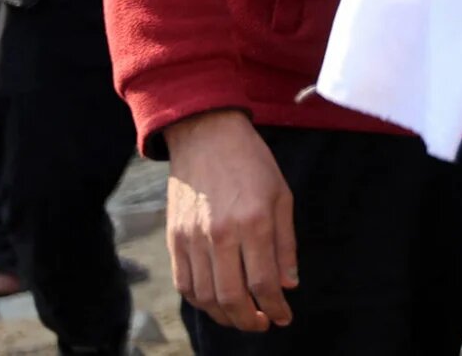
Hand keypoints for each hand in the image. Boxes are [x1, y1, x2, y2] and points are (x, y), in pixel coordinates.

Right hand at [165, 110, 296, 333]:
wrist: (206, 135)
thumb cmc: (251, 162)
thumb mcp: (282, 195)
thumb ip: (286, 244)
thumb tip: (288, 284)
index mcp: (254, 222)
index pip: (264, 282)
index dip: (275, 307)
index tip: (284, 317)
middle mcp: (220, 234)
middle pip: (232, 296)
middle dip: (250, 320)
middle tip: (262, 325)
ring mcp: (192, 238)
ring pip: (205, 296)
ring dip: (225, 316)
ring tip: (241, 318)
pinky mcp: (174, 238)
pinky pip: (184, 283)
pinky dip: (200, 301)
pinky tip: (216, 303)